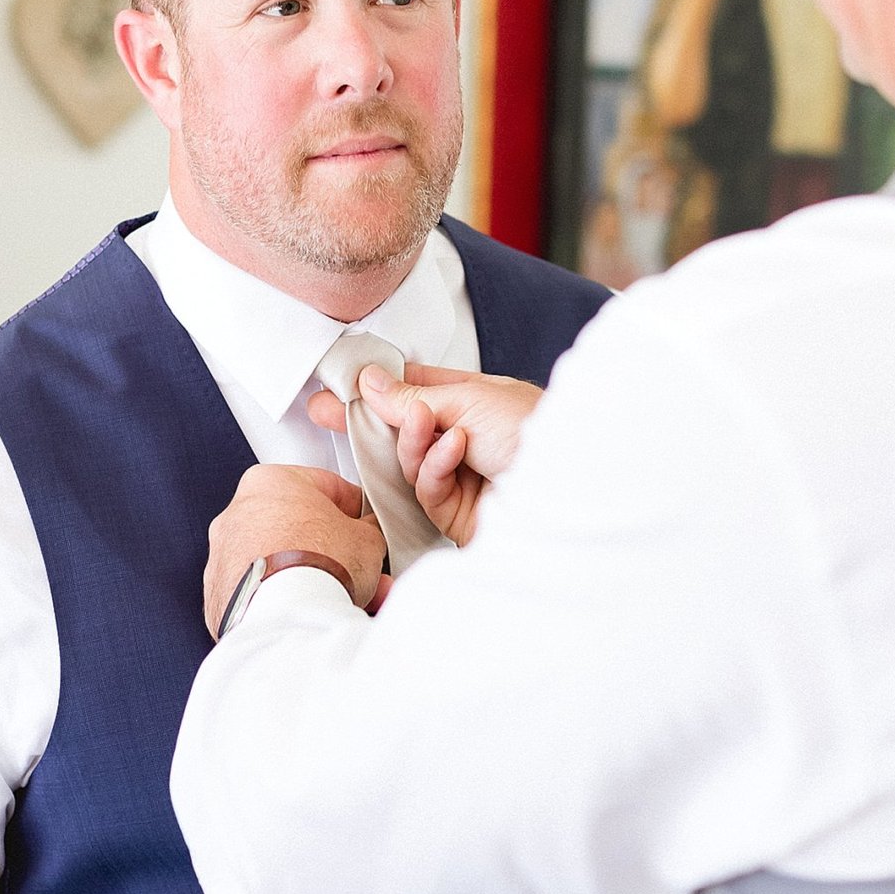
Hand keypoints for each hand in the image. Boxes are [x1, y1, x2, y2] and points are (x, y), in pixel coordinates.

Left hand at [204, 465, 385, 638]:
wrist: (287, 614)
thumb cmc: (318, 564)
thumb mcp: (368, 537)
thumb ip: (367, 529)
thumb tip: (368, 535)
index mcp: (269, 481)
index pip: (324, 486)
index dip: (354, 509)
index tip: (365, 526)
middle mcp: (238, 513)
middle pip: (300, 529)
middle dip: (335, 551)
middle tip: (361, 567)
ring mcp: (224, 556)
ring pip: (282, 563)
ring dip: (315, 578)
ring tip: (350, 598)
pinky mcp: (220, 594)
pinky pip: (263, 592)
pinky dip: (288, 600)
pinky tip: (317, 612)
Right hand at [309, 364, 541, 548]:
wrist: (572, 482)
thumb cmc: (534, 428)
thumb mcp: (469, 397)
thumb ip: (412, 395)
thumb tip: (370, 380)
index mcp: (472, 400)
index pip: (414, 389)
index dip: (378, 387)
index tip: (341, 382)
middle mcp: (464, 437)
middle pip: (401, 429)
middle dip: (365, 419)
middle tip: (323, 409)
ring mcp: (460, 476)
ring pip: (408, 460)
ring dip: (412, 439)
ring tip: (422, 420)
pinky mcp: (457, 512)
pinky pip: (427, 487)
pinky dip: (435, 466)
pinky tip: (454, 448)